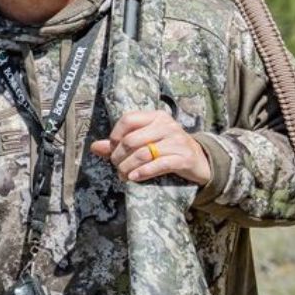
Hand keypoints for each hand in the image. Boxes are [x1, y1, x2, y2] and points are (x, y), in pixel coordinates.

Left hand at [90, 110, 211, 185]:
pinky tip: (134, 178)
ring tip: (123, 176)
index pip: (128, 119)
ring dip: (127, 168)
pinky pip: (159, 165)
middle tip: (117, 167)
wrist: (200, 161)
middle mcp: (167, 126)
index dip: (115, 136)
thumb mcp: (146, 142)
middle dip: (118, 157)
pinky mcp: (184, 158)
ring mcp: (177, 141)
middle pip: (131, 140)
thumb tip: (95, 147)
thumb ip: (120, 144)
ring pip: (142, 154)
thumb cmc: (167, 150)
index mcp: (156, 117)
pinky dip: (143, 173)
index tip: (113, 150)